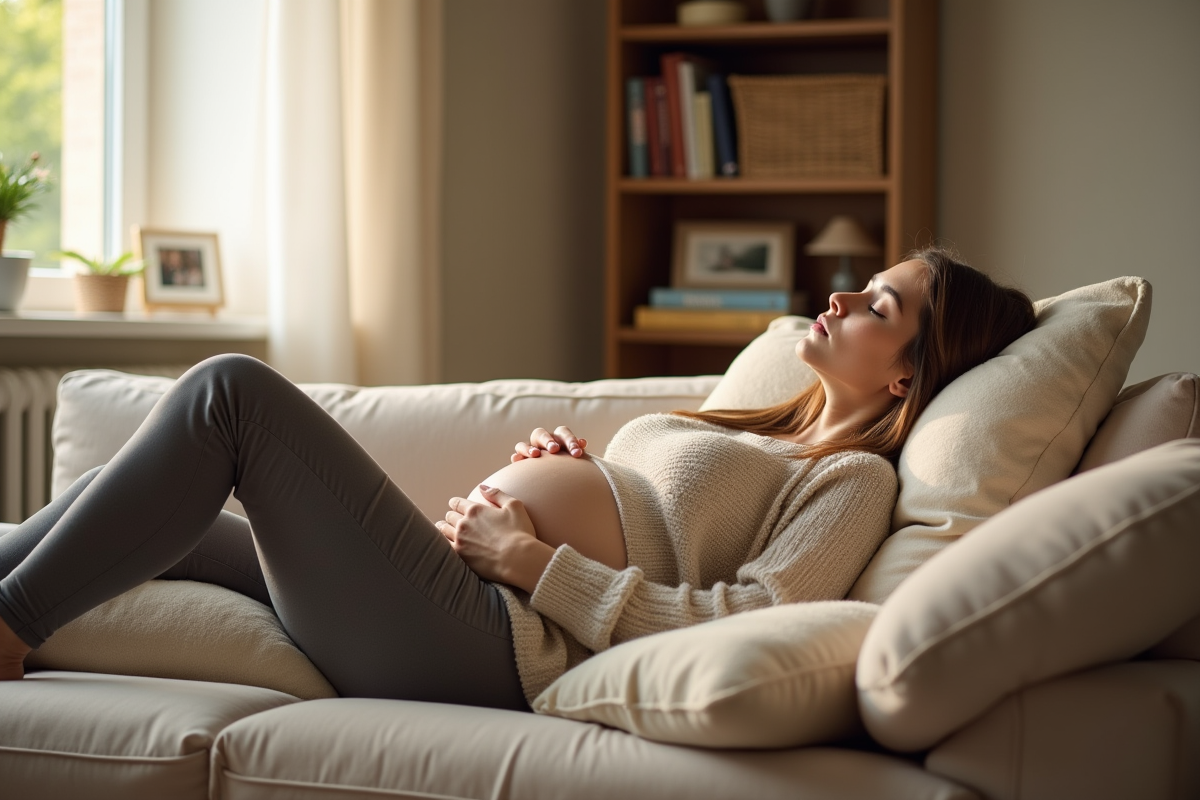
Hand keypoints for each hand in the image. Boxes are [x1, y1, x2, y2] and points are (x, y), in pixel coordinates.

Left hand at [435, 485, 554, 592]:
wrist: (518, 559)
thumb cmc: (520, 532)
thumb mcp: (514, 506)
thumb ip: (497, 494)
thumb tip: (482, 487)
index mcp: (475, 510)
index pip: (457, 503)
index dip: (455, 503)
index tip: (455, 505)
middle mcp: (464, 523)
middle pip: (450, 516)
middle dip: (451, 516)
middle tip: (452, 519)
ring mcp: (460, 540)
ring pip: (443, 530)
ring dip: (443, 528)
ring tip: (443, 529)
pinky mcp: (459, 555)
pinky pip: (444, 546)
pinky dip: (442, 543)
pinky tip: (444, 544)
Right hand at [512, 426, 587, 462]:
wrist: (557, 480)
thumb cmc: (569, 466)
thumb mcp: (574, 459)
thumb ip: (577, 450)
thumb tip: (583, 443)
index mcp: (558, 438)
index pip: (563, 433)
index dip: (570, 441)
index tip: (577, 453)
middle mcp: (541, 441)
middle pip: (541, 434)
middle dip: (548, 440)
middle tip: (555, 449)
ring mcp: (529, 449)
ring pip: (523, 444)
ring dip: (529, 448)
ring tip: (535, 454)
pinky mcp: (520, 460)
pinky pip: (516, 456)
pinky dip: (517, 456)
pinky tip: (518, 460)